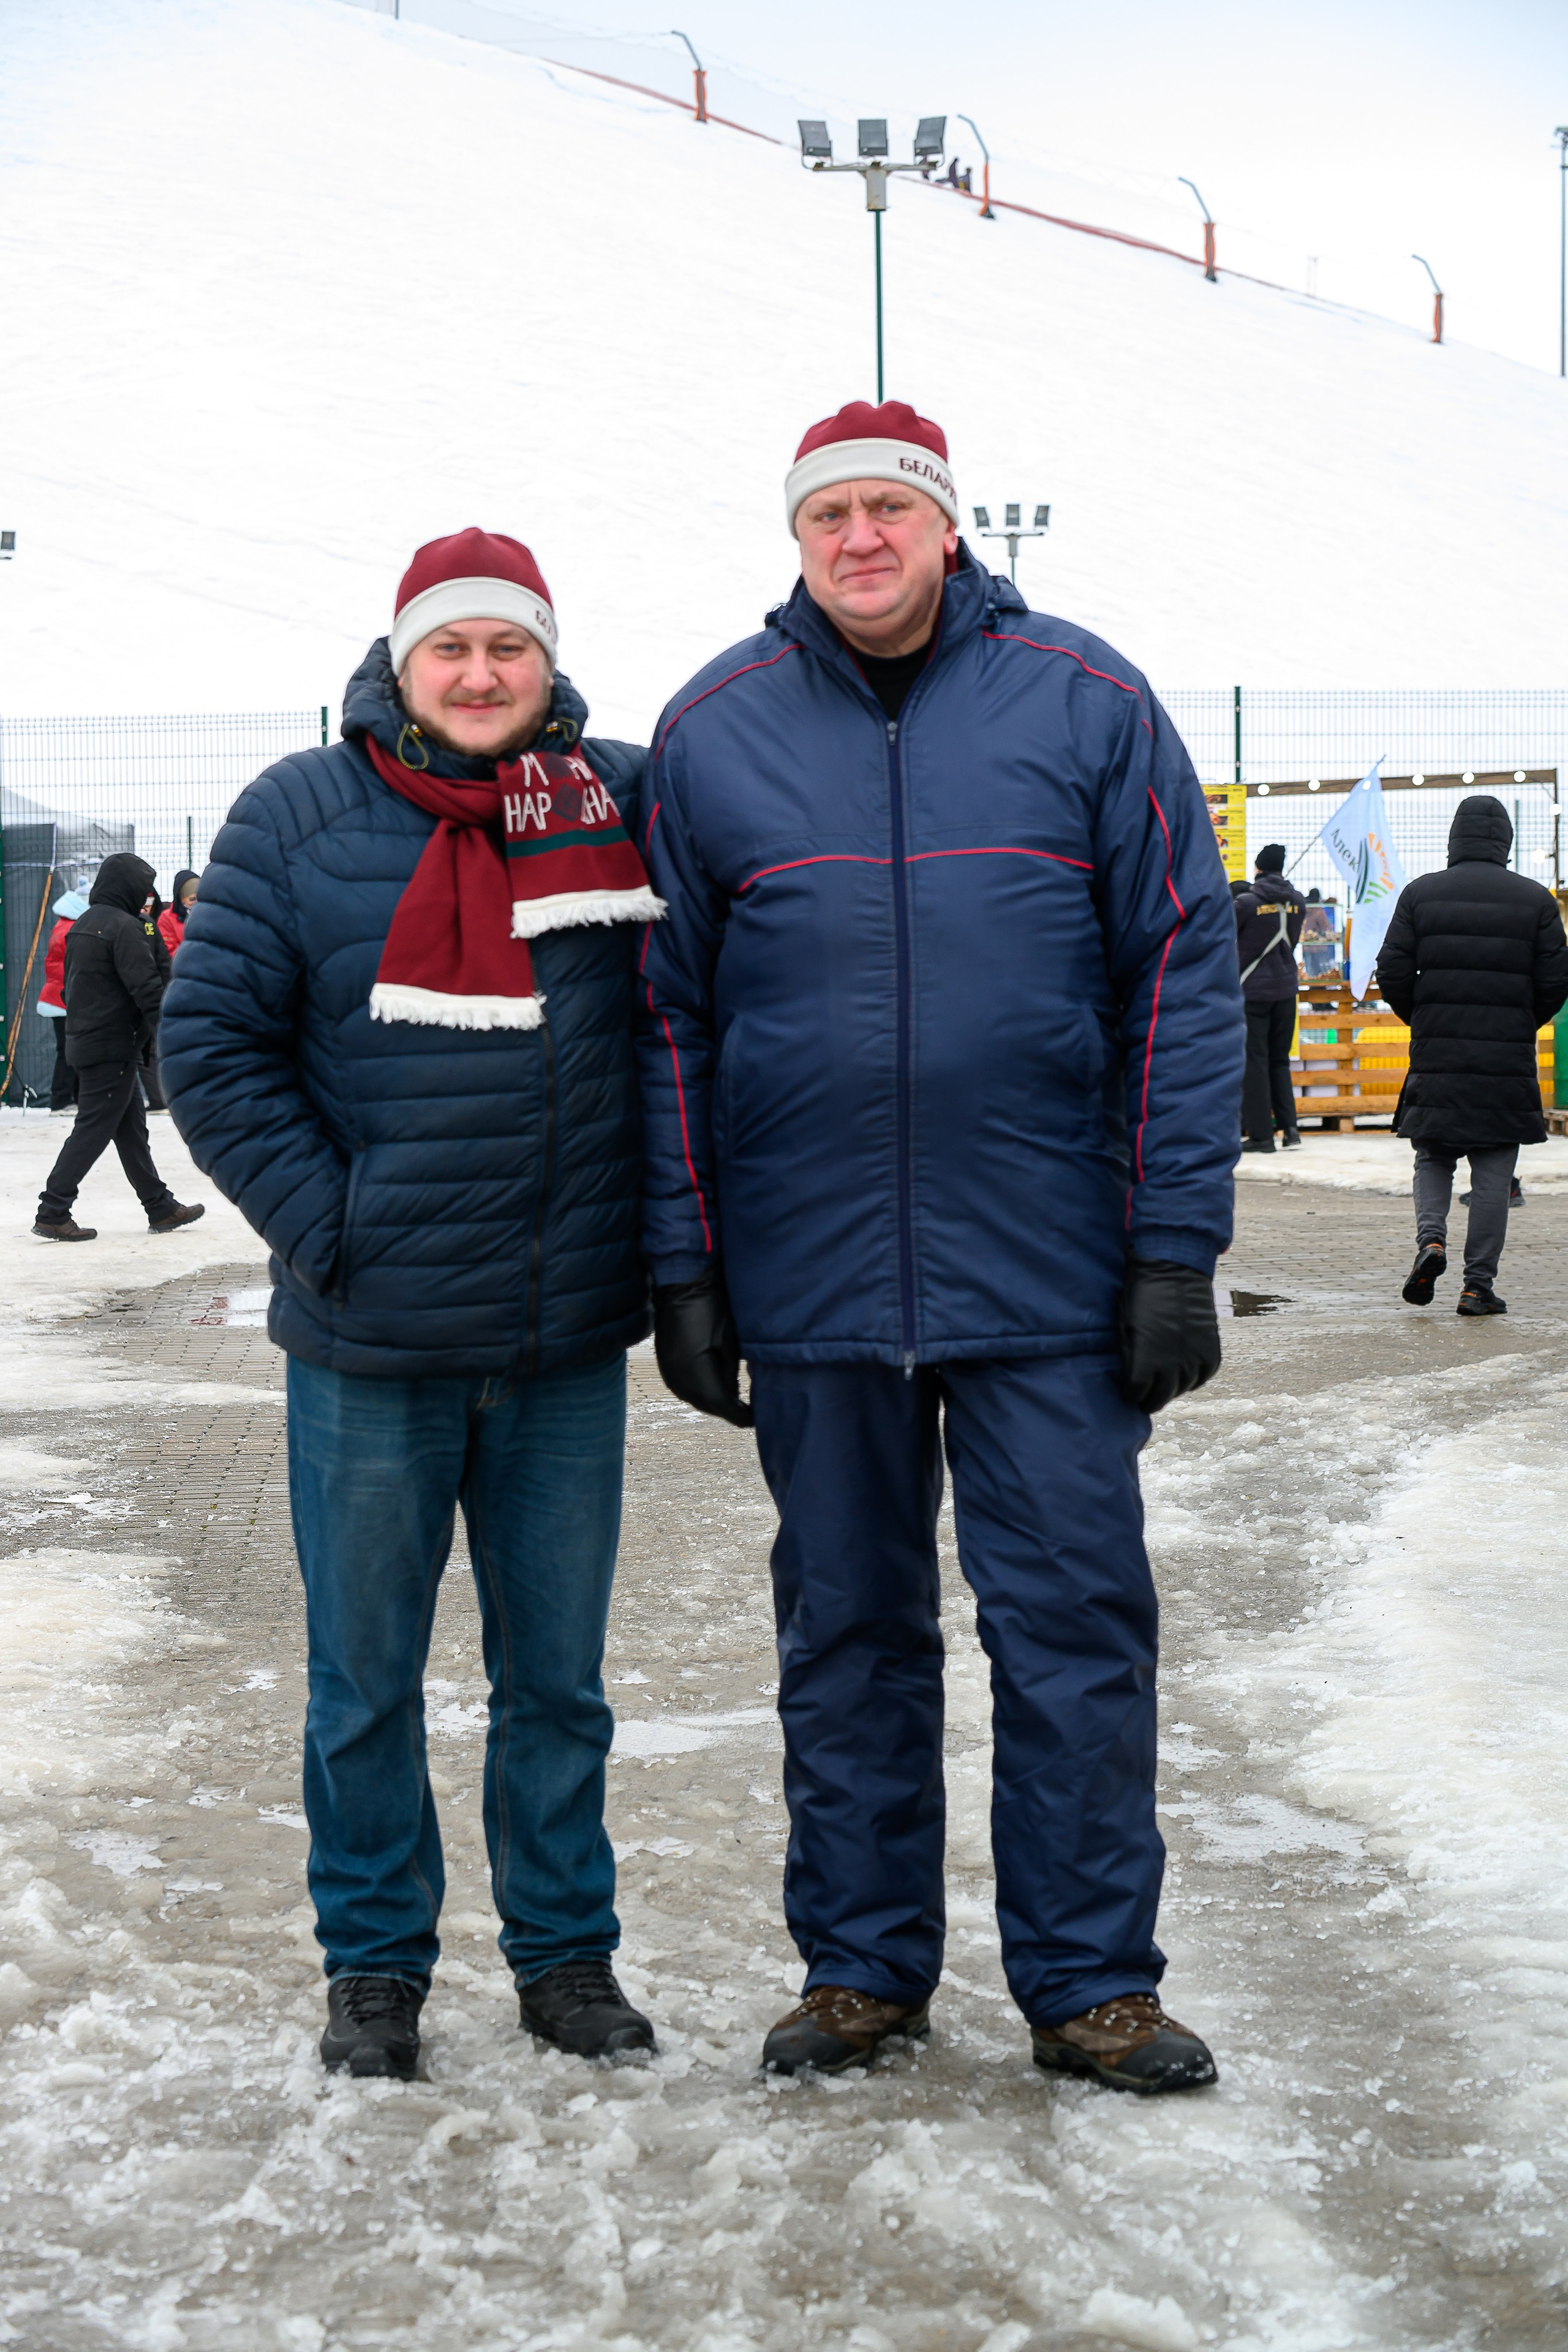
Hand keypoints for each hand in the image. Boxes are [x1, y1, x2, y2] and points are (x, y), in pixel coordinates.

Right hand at [653, 1271, 753, 1426]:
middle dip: (727, 1411)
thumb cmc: (711, 1305)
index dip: (739, 1415)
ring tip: (733, 1403)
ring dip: (713, 1402)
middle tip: (747, 1413)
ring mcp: (667, 1369)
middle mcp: (676, 1375)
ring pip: (693, 1398)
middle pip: (706, 1405)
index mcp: (693, 1370)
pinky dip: (700, 1391)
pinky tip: (713, 1388)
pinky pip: (684, 1387)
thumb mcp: (730, 1342)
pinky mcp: (665, 1362)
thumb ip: (731, 1373)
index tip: (755, 1420)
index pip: (720, 1403)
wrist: (683, 1282)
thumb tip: (734, 1396)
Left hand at [1119, 1258, 1220, 1415]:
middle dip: (1150, 1400)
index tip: (1128, 1394)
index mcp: (1147, 1360)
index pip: (1137, 1393)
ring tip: (1163, 1386)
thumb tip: (1131, 1377)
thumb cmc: (1142, 1295)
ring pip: (1183, 1388)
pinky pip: (1203, 1375)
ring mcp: (1195, 1358)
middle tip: (1144, 1400)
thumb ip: (1130, 1357)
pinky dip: (1193, 1379)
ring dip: (1172, 1389)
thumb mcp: (1127, 1327)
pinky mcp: (1211, 1350)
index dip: (1130, 1395)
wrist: (1175, 1270)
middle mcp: (1173, 1365)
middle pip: (1160, 1397)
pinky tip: (1184, 1376)